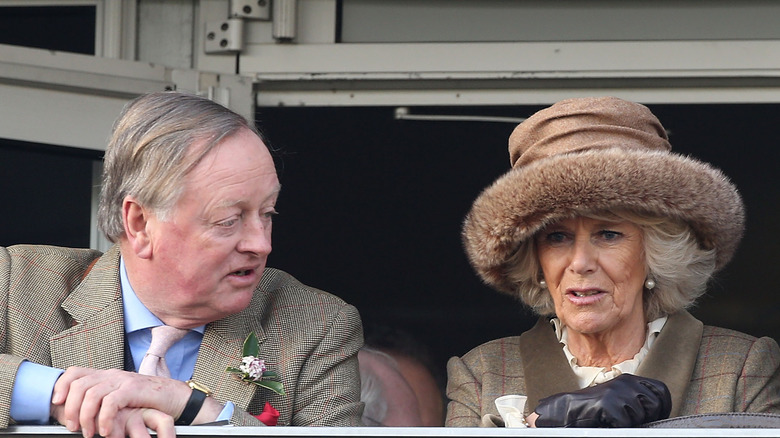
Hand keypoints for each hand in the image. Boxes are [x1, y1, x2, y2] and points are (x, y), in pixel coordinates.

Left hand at [51, 367, 189, 437]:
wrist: (177, 399)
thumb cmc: (149, 402)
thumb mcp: (122, 399)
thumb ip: (104, 401)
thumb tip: (80, 414)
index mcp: (107, 375)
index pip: (75, 372)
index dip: (62, 386)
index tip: (57, 403)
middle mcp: (113, 375)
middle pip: (79, 385)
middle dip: (71, 409)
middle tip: (73, 427)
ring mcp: (123, 381)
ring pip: (91, 394)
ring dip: (86, 417)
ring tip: (90, 433)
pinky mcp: (134, 390)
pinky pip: (110, 403)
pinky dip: (104, 419)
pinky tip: (106, 430)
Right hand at [534, 374, 671, 427]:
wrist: (568, 410)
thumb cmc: (595, 409)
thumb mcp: (620, 397)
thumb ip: (637, 399)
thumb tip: (657, 411)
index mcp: (630, 379)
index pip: (661, 391)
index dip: (662, 407)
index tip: (655, 416)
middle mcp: (625, 382)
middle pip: (655, 404)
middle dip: (648, 416)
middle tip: (632, 421)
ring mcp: (617, 392)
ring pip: (641, 415)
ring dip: (631, 422)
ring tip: (616, 420)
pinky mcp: (609, 404)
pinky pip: (626, 423)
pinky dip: (618, 427)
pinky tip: (608, 423)